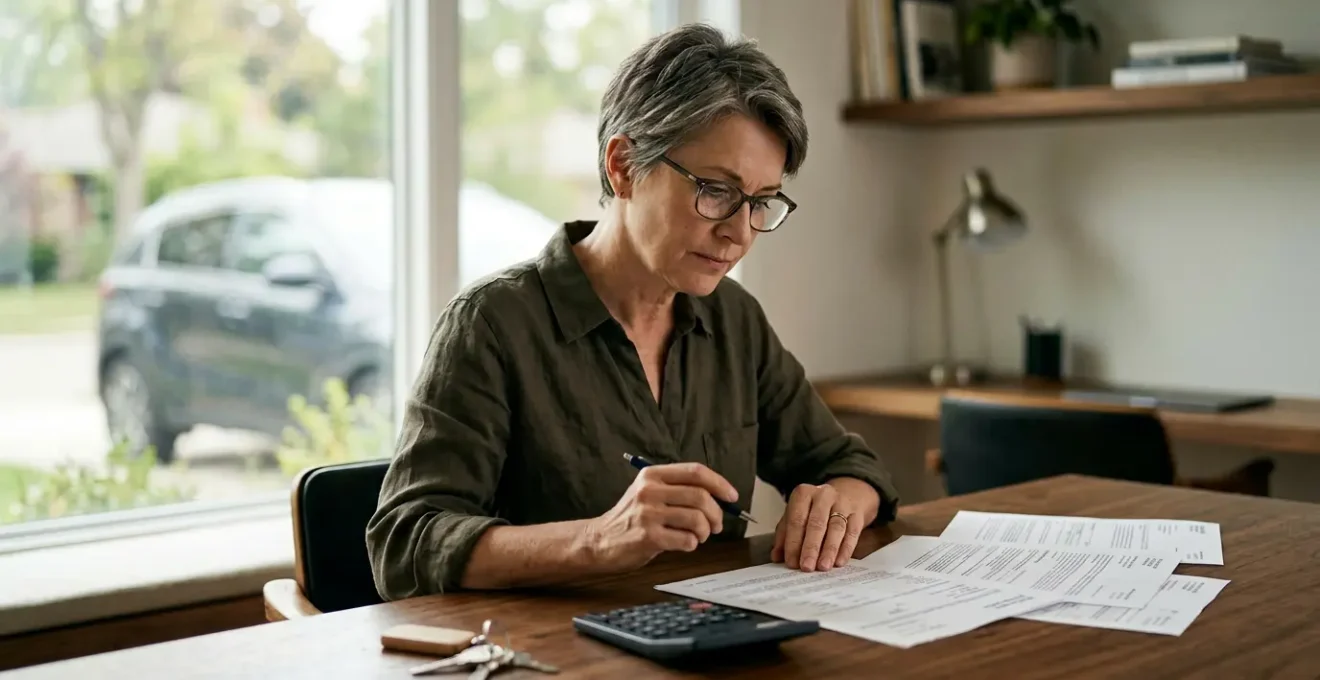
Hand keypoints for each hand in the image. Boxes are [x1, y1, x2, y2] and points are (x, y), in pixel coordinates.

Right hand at [585, 462, 738, 570]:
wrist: (599, 540)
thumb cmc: (630, 518)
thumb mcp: (649, 492)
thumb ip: (678, 490)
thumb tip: (719, 498)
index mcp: (652, 475)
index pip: (695, 472)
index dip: (720, 483)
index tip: (732, 496)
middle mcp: (649, 490)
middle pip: (701, 496)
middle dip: (716, 513)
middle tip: (717, 525)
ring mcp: (648, 514)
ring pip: (697, 519)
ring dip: (706, 531)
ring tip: (699, 536)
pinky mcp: (648, 537)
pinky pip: (687, 540)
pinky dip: (692, 544)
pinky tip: (684, 544)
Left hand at [771, 478, 877, 571]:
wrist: (847, 496)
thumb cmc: (815, 510)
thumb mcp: (797, 516)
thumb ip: (785, 535)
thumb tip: (776, 556)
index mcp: (803, 493)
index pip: (796, 519)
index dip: (793, 542)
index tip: (791, 561)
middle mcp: (823, 495)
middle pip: (816, 523)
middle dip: (811, 547)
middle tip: (807, 566)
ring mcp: (842, 503)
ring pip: (836, 528)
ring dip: (829, 550)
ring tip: (823, 566)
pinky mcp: (857, 514)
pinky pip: (852, 532)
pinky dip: (846, 549)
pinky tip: (839, 561)